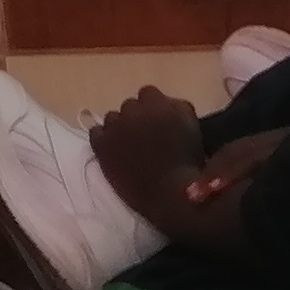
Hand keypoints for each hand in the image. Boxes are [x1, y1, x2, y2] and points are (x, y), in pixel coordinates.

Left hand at [89, 87, 205, 215]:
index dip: (152, 108)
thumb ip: (179, 110)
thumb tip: (167, 105)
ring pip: (112, 117)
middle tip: (143, 137)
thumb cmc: (188, 166)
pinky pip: (96, 132)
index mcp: (161, 104)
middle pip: (130, 105)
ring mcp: (116, 126)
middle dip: (136, 117)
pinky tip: (111, 151)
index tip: (156, 122)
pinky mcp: (102, 144)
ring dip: (119, 128)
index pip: (149, 93)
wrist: (170, 196)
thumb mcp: (193, 129)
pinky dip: (103, 139)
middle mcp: (136, 109)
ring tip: (127, 146)